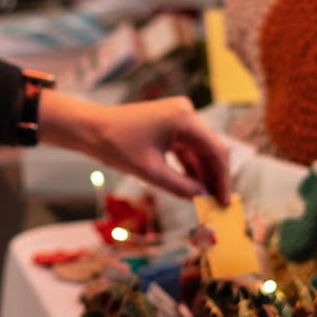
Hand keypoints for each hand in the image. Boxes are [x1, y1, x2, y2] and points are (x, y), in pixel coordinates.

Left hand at [38, 92, 230, 205]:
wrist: (90, 128)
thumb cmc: (116, 146)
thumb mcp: (150, 172)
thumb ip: (180, 186)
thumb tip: (203, 197)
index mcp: (184, 119)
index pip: (216, 150)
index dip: (223, 178)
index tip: (225, 201)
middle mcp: (187, 113)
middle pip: (211, 148)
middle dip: (216, 176)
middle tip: (219, 203)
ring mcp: (180, 116)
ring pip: (201, 149)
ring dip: (204, 173)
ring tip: (208, 199)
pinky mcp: (172, 123)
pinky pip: (188, 146)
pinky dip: (191, 165)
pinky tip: (195, 186)